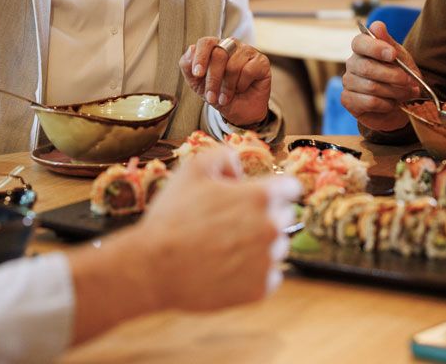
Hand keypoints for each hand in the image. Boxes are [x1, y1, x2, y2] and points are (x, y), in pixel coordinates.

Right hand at [132, 148, 300, 311]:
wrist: (153, 267)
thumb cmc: (172, 217)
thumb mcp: (193, 168)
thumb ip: (225, 156)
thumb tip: (240, 169)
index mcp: (261, 196)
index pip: (292, 189)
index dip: (277, 189)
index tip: (263, 197)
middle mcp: (272, 228)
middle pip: (285, 218)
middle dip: (265, 216)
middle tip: (232, 224)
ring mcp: (267, 261)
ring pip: (277, 248)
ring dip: (260, 246)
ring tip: (225, 248)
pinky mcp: (260, 289)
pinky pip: (269, 276)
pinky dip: (254, 273)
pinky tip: (228, 268)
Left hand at [180, 37, 270, 126]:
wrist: (239, 111)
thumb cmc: (218, 93)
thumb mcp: (197, 84)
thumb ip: (188, 66)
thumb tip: (191, 48)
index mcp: (215, 46)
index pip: (206, 42)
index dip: (200, 58)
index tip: (197, 74)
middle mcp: (231, 45)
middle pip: (219, 54)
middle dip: (213, 80)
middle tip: (211, 97)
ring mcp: (247, 51)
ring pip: (233, 65)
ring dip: (227, 87)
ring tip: (225, 97)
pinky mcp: (261, 61)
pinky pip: (248, 70)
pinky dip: (242, 85)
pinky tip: (241, 89)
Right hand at [341, 20, 419, 131]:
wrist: (399, 103)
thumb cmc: (399, 76)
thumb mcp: (400, 58)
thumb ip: (389, 43)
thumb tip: (377, 26)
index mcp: (362, 48)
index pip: (359, 42)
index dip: (375, 48)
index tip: (393, 55)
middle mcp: (352, 63)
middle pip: (366, 67)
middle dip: (393, 75)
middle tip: (410, 81)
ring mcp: (348, 82)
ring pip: (370, 87)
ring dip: (394, 92)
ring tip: (407, 93)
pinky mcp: (348, 100)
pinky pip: (369, 102)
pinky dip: (386, 104)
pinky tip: (392, 103)